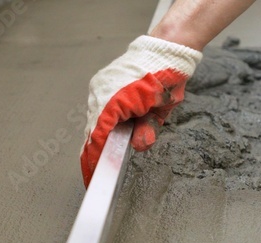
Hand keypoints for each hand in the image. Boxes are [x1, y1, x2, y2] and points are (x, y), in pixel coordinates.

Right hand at [81, 35, 201, 186]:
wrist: (167, 48)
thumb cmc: (167, 75)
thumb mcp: (162, 108)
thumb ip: (147, 129)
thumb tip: (137, 145)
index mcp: (115, 98)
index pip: (98, 135)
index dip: (94, 157)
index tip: (93, 175)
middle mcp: (102, 92)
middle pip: (93, 130)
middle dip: (97, 150)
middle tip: (96, 172)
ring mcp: (100, 88)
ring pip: (95, 120)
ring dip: (103, 135)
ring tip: (106, 151)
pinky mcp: (102, 84)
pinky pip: (98, 109)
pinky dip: (104, 123)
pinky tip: (114, 129)